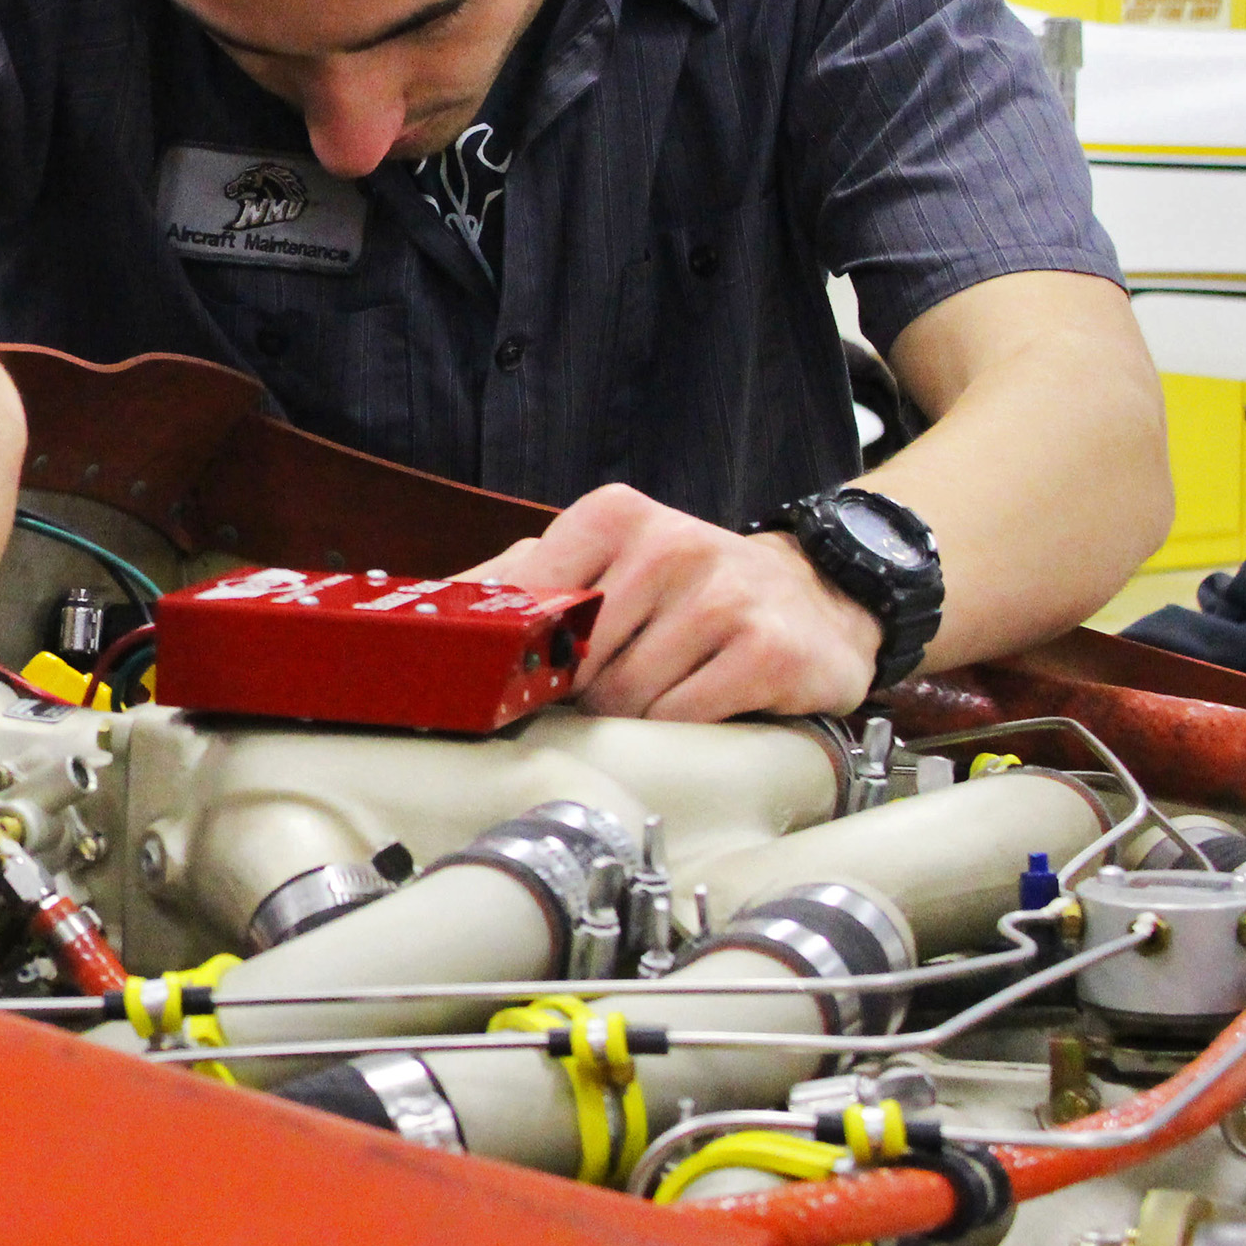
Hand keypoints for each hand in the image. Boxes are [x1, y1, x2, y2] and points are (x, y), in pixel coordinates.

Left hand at [467, 483, 880, 719]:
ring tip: (665, 686)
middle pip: (573, 662)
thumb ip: (517, 581)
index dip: (517, 656)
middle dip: (583, 690)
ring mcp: (722, 596)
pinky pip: (680, 720)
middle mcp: (670, 544)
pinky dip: (679, 728)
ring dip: (633, 715)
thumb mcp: (602, 563)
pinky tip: (704, 702)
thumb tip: (427, 603)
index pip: (526, 605)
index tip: (518, 677)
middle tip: (617, 679)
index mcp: (613, 517)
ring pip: (624, 700)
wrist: (818, 597)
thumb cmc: (689, 588)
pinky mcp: (767, 652)